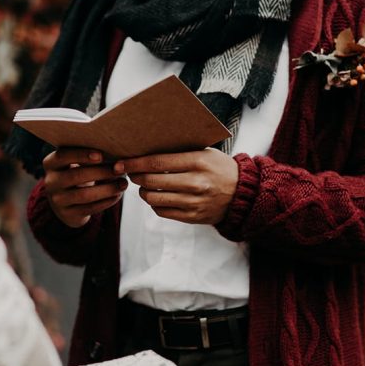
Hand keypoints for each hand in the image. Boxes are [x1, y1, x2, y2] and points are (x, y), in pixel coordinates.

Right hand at [42, 148, 127, 227]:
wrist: (65, 201)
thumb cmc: (77, 173)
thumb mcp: (75, 163)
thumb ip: (89, 157)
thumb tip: (115, 157)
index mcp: (50, 163)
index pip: (63, 156)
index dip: (81, 155)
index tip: (101, 155)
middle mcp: (51, 181)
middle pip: (76, 176)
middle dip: (100, 172)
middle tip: (119, 169)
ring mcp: (57, 199)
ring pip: (84, 195)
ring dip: (107, 189)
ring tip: (123, 184)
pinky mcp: (68, 214)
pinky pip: (89, 208)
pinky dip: (106, 201)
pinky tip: (117, 195)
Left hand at [116, 148, 237, 224]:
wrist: (242, 193)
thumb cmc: (219, 168)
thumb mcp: (205, 153)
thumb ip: (179, 151)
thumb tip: (146, 148)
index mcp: (197, 162)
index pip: (157, 162)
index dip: (135, 163)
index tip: (121, 162)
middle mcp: (195, 182)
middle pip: (151, 180)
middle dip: (135, 176)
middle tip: (130, 172)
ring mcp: (193, 202)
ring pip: (153, 198)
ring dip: (142, 191)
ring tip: (143, 185)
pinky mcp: (192, 216)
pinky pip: (162, 211)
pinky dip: (154, 203)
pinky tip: (156, 195)